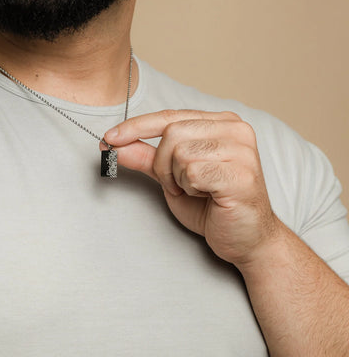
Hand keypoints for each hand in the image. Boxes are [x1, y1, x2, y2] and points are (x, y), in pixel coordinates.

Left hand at [102, 110, 282, 266]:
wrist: (246, 240)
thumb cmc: (213, 207)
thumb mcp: (173, 177)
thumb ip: (146, 158)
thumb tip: (114, 143)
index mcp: (221, 122)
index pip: (169, 116)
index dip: (136, 126)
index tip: (109, 138)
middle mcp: (235, 129)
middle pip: (171, 133)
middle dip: (162, 164)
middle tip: (179, 185)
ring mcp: (242, 150)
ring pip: (180, 153)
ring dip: (178, 179)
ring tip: (199, 191)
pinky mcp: (242, 173)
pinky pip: (194, 173)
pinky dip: (192, 189)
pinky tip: (209, 197)